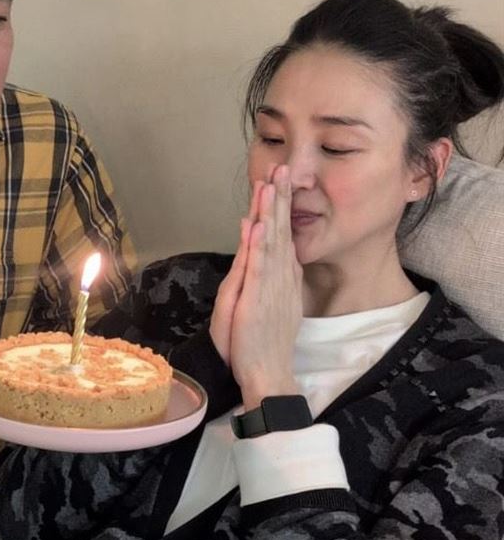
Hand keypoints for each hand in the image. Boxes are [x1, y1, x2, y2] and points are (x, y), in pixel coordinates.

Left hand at [211, 166, 302, 406]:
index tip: (277, 179)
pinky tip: (260, 225)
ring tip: (271, 185)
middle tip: (281, 168)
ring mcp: (271, 286)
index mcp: (282, 275)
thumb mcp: (262, 295)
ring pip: (272, 243)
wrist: (268, 371)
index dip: (279, 205)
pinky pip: (260, 268)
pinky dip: (260, 246)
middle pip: (280, 230)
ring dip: (271, 213)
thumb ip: (261, 264)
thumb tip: (258, 232)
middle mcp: (280, 276)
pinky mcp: (258, 299)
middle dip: (279, 198)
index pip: (280, 233)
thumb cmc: (263, 339)